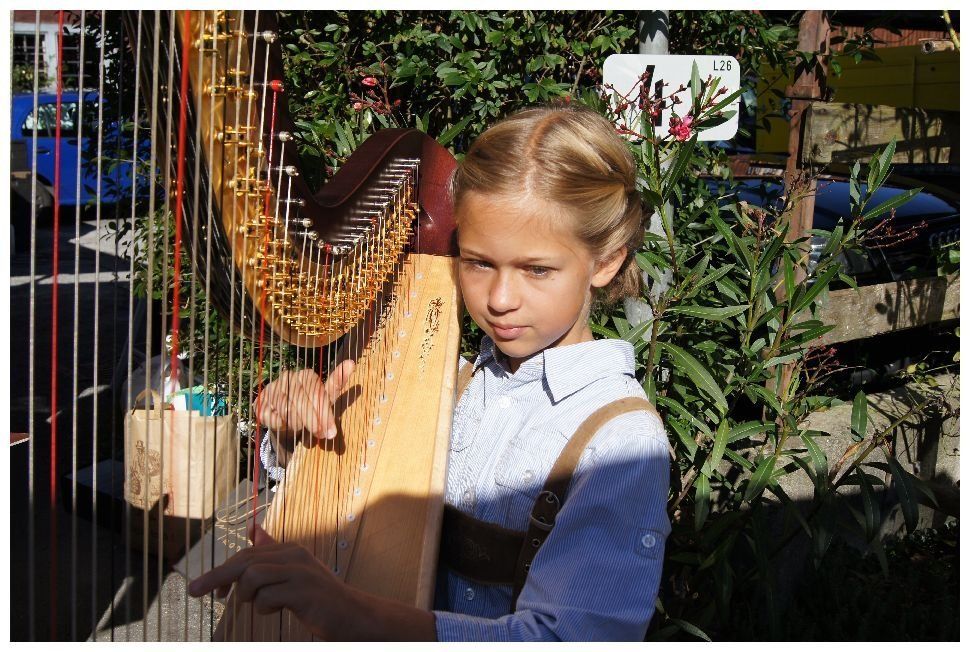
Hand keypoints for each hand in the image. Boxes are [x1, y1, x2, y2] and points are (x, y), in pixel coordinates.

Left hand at [188, 524, 342, 639]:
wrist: (353, 615)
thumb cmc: (319, 599)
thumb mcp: (294, 574)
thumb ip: (273, 553)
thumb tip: (254, 530)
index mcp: (290, 550)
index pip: (247, 554)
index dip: (223, 569)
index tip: (204, 587)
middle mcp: (294, 555)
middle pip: (245, 561)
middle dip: (216, 576)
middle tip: (193, 591)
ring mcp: (300, 572)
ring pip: (252, 577)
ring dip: (247, 596)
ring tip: (263, 605)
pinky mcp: (303, 591)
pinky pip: (268, 596)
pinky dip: (265, 607)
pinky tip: (279, 610)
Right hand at [257, 360, 355, 461]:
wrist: (287, 422)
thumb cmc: (311, 408)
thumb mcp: (326, 399)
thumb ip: (337, 383)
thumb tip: (352, 362)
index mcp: (306, 375)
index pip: (315, 391)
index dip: (323, 413)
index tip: (330, 432)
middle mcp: (288, 378)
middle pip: (301, 400)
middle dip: (313, 420)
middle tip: (321, 435)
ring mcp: (272, 389)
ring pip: (285, 407)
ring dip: (296, 422)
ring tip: (301, 429)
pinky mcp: (260, 402)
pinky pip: (269, 415)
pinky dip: (278, 423)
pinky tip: (284, 425)